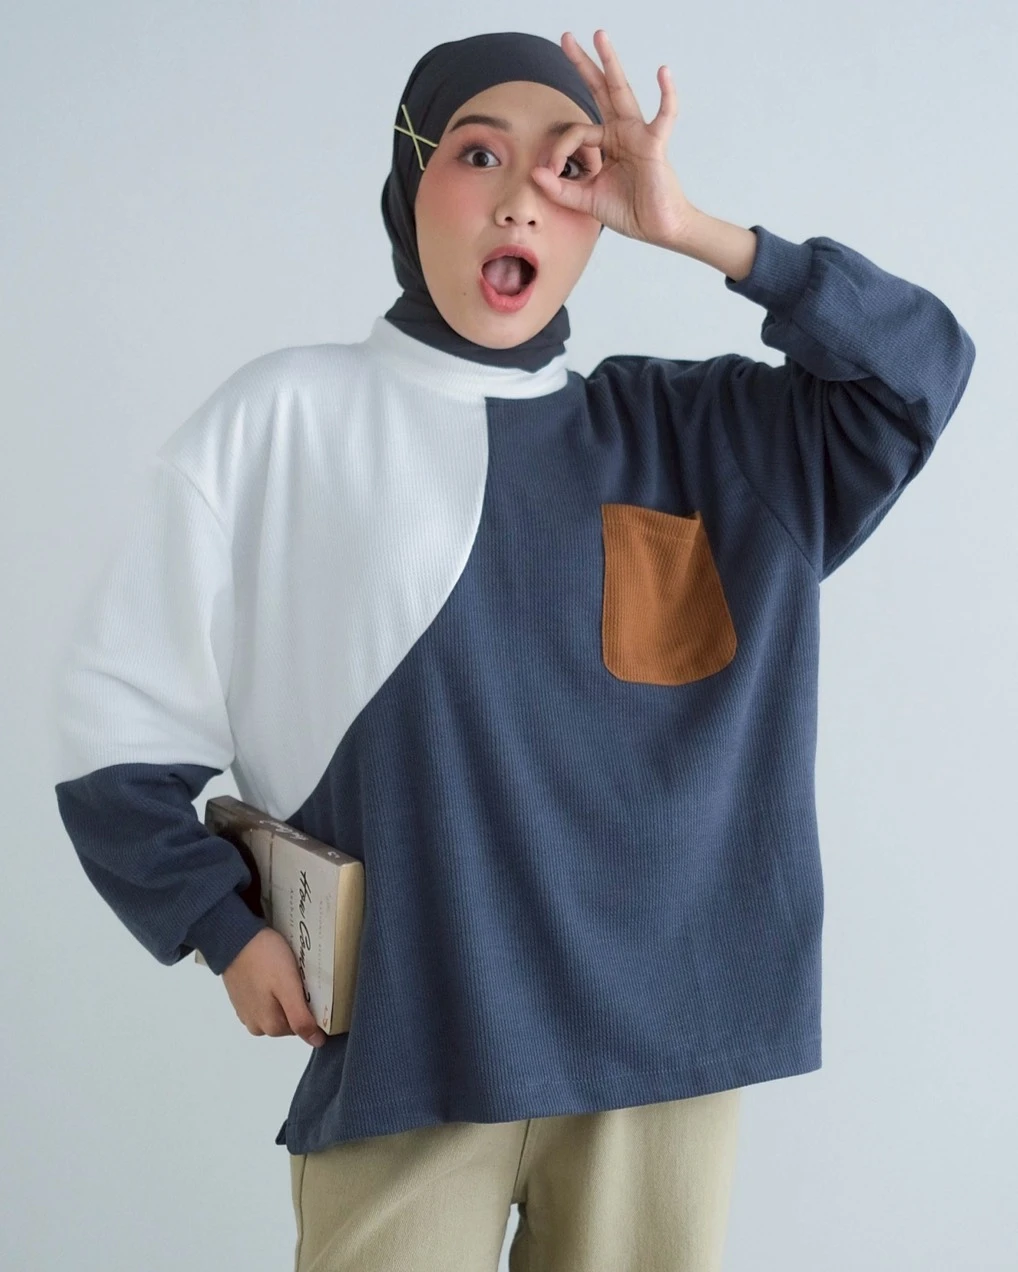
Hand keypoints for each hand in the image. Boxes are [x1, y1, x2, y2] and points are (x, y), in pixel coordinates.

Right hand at [221, 927, 327, 1047]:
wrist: (235, 938)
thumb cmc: (266, 960)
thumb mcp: (289, 987)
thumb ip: (301, 1018)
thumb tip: (317, 1042)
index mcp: (271, 1027)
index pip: (303, 1027)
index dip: (311, 1008)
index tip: (310, 988)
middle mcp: (257, 1026)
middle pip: (289, 1020)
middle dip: (297, 1002)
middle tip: (298, 977)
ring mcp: (247, 1013)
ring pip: (277, 1010)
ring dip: (284, 996)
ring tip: (284, 974)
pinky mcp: (241, 999)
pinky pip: (264, 1001)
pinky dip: (271, 991)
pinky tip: (271, 974)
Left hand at [532, 29, 697, 248]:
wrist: (658, 229)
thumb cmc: (630, 212)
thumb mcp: (587, 201)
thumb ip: (561, 189)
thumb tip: (534, 173)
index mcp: (607, 143)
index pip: (576, 132)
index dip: (559, 149)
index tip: (552, 171)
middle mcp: (622, 132)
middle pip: (600, 90)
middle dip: (583, 64)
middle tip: (566, 37)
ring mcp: (639, 134)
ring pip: (622, 92)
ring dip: (610, 63)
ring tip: (599, 36)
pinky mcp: (655, 144)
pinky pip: (664, 114)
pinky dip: (666, 94)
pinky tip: (663, 72)